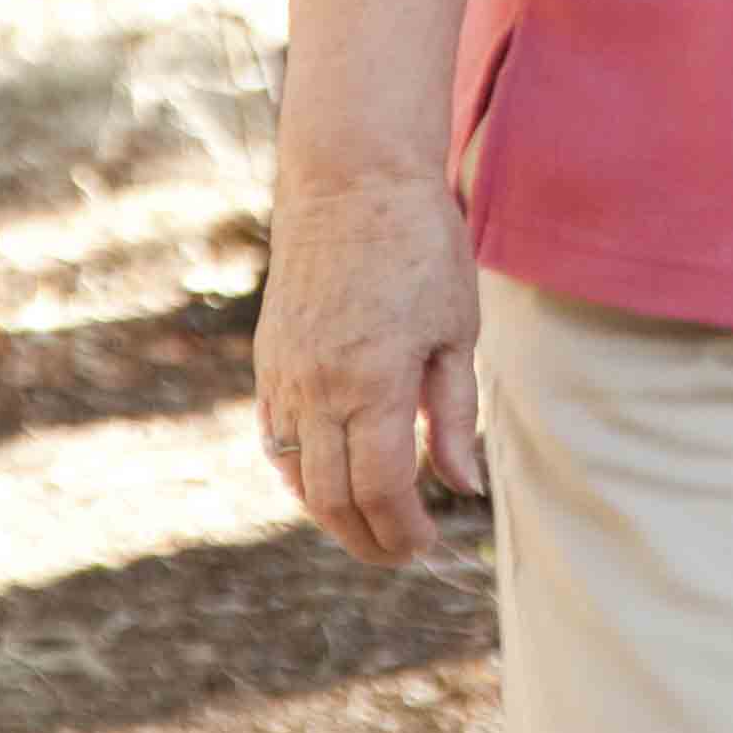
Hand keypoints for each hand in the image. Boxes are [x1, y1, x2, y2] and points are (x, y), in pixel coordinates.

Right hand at [254, 173, 484, 563]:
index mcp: (373, 383)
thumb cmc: (419, 245)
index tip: (427, 543)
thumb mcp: (456, 330)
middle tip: (400, 552)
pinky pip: (275, 440)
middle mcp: (318, 389)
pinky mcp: (269, 360)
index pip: (382, 491)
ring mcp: (284, 376)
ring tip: (369, 526)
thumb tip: (463, 485)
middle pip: (333, 499)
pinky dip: (300, 474)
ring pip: (296, 477)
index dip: (404, 531)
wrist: (351, 179)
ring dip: (330, 514)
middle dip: (367, 539)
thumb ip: (454, 415)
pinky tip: (328, 480)